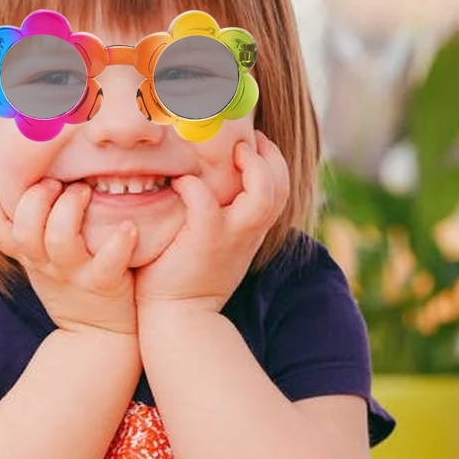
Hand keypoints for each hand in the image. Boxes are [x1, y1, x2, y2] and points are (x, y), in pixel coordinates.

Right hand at [0, 174, 138, 337]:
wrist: (98, 336)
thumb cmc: (72, 285)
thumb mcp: (42, 261)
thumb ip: (34, 228)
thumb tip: (28, 180)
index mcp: (29, 255)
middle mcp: (46, 264)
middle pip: (24, 229)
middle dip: (36, 198)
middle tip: (55, 181)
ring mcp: (74, 274)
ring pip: (60, 240)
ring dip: (70, 209)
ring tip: (85, 191)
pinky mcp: (104, 284)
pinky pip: (108, 263)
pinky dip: (118, 242)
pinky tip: (128, 227)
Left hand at [135, 131, 289, 313]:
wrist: (178, 318)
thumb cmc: (187, 277)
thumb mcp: (215, 244)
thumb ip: (220, 217)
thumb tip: (204, 181)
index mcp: (252, 230)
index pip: (279, 188)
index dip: (272, 160)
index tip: (253, 143)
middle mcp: (248, 232)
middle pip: (280, 186)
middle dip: (270, 156)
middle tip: (247, 140)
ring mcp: (230, 236)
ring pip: (263, 194)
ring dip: (252, 167)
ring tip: (232, 152)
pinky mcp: (204, 241)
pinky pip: (205, 202)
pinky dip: (194, 186)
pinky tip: (180, 182)